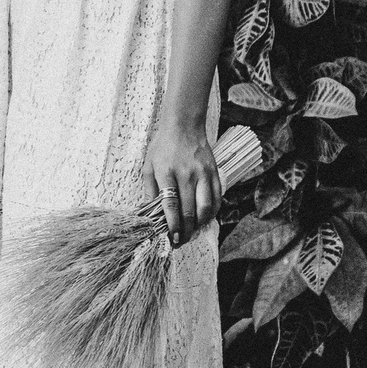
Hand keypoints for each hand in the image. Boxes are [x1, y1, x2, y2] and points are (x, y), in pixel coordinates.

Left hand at [144, 121, 218, 243]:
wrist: (184, 125)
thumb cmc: (163, 146)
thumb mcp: (149, 166)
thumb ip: (149, 191)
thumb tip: (149, 214)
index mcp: (167, 173)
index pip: (171, 206)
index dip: (172, 226)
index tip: (172, 239)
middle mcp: (187, 174)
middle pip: (189, 211)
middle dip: (185, 231)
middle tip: (181, 242)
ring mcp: (203, 174)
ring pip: (206, 207)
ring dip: (200, 225)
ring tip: (192, 232)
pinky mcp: (215, 172)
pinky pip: (217, 198)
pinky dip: (213, 212)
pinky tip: (205, 219)